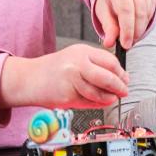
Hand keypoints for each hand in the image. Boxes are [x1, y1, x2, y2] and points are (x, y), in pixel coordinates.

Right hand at [0, 43, 128, 109]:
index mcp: (81, 51)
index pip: (110, 61)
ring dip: (110, 98)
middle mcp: (77, 64)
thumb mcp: (74, 57)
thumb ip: (95, 64)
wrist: (29, 78)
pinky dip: (98, 104)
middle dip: (119, 86)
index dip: (121, 73)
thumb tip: (120, 77)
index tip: (125, 79)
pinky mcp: (67, 96)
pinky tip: (101, 102)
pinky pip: (89, 102)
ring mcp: (72, 80)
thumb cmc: (53, 69)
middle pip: (108, 77)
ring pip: (99, 92)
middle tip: (124, 91)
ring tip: (112, 98)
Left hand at [93, 0, 155, 48]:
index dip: (127, 29)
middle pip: (140, 11)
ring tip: (131, 37)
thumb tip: (109, 43)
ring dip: (141, 29)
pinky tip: (137, 27)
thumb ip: (108, 27)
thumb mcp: (103, 11)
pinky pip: (152, 12)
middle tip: (129, 44)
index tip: (125, 44)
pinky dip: (145, 23)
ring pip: (147, 12)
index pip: (125, 9)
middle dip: (136, 31)